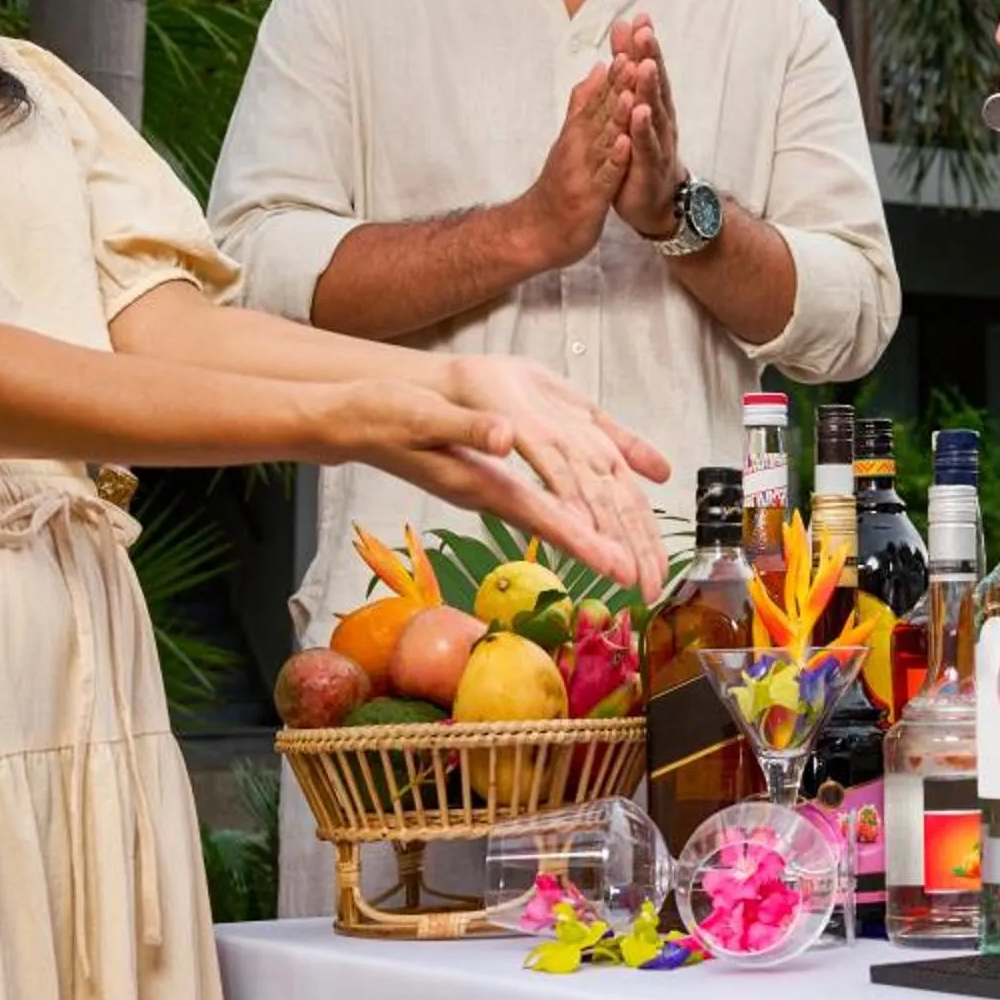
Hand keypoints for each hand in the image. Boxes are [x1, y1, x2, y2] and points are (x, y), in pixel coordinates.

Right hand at [332, 363, 670, 592]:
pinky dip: (573, 519)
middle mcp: (489, 495)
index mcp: (480, 481)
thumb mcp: (422, 416)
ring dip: (595, 542)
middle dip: (602, 555)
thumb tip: (502, 436)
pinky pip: (542, 506)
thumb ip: (464, 428)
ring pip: (554, 522)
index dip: (583, 541)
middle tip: (645, 584)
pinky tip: (592, 524)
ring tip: (634, 566)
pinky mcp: (489, 483)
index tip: (619, 567)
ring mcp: (490, 493)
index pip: (543, 515)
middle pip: (558, 529)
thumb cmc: (383, 416)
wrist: (354, 425)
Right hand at [513, 61, 629, 269]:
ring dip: (616, 115)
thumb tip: (597, 69)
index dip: (615, 71)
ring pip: (602, 140)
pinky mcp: (589, 197)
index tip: (629, 43)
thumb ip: (583, 105)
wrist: (535, 232)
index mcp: (578, 133)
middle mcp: (579, 147)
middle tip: (632, 53)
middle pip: (600, 111)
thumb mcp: (570, 140)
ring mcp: (583, 171)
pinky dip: (615, 158)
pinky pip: (604, 176)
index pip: (599, 96)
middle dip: (618, 83)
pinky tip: (626, 141)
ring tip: (630, 90)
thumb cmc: (558, 186)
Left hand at [607, 15, 686, 239]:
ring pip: (655, 112)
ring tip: (645, 66)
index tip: (640, 19)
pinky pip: (647, 146)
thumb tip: (624, 38)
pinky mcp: (650, 167)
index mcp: (653, 106)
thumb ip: (627, 75)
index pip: (648, 70)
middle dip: (651, 57)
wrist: (656, 203)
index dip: (644, 46)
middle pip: (656, 84)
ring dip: (650, 89)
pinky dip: (643, 130)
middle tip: (646, 32)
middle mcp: (660, 120)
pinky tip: (639, 114)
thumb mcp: (633, 112)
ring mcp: (658, 143)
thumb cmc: (643, 154)